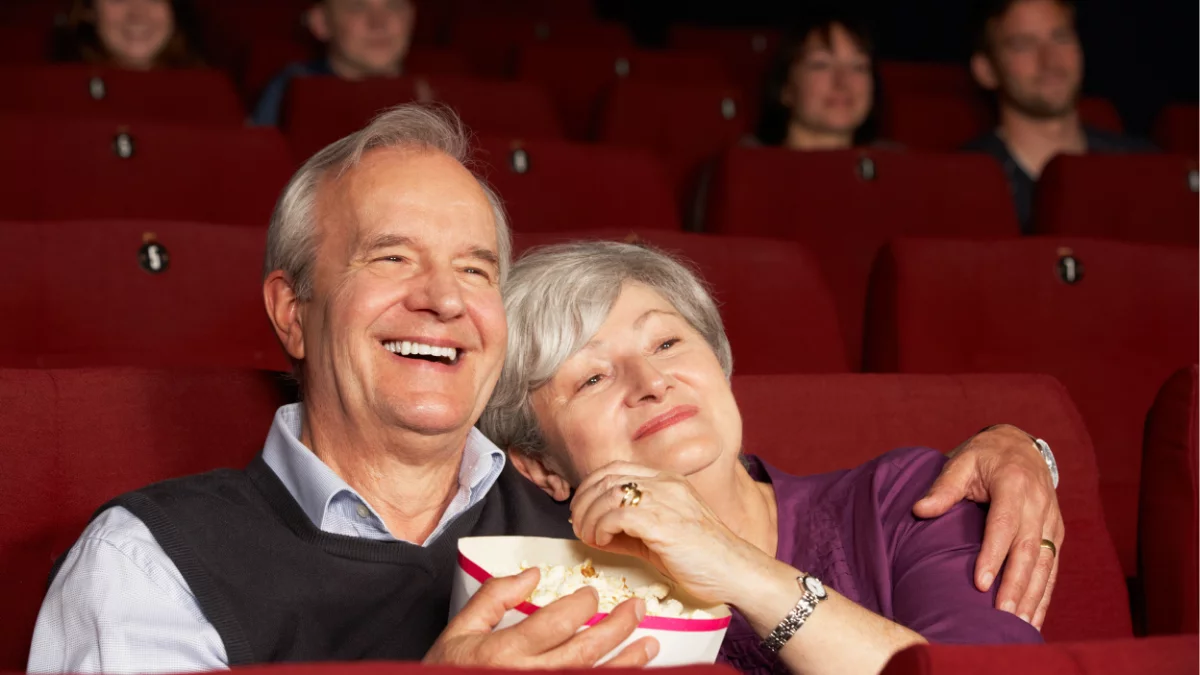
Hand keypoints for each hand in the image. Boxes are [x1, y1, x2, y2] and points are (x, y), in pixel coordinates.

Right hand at [424, 567, 658, 666]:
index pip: (556, 623)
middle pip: (585, 651)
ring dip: (627, 662)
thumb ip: (493, 597)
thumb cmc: (447, 673)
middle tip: (637, 609)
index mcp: (504, 652)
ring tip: (649, 644)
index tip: (592, 595)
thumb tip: (530, 574)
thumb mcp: (458, 631)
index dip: (581, 606)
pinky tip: (631, 673)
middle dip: (617, 627)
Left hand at [571, 461, 767, 606]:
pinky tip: (603, 542)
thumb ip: (629, 529)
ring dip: (589, 518)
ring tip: (590, 537)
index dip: (591, 487)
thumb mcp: (660, 536)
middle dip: (584, 502)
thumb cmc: (703, 558)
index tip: (583, 510)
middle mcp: (665, 484)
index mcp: (667, 481)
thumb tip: (594, 531)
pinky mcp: (663, 523)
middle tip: (579, 524)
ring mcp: (666, 500)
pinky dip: (601, 528)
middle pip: (606, 478)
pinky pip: (617, 515)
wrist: (736, 572)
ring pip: (608, 494)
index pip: (615, 469)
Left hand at [912, 424, 1063, 628]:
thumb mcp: (962, 461)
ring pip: (1045, 564)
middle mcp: (1039, 504)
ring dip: (1033, 596)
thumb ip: (943, 487)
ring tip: (1019, 625)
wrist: (1020, 445)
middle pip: (1029, 550)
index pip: (1004, 524)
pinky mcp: (1056, 533)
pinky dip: (1044, 594)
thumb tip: (919, 510)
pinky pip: (1052, 567)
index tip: (980, 584)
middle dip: (1016, 585)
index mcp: (1015, 484)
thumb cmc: (985, 455)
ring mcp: (1051, 520)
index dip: (993, 555)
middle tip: (1002, 615)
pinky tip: (1034, 618)